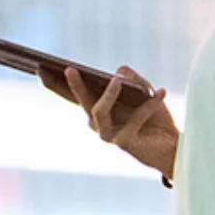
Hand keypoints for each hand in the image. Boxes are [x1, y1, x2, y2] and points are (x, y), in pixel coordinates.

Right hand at [62, 65, 178, 180]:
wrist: (173, 146)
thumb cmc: (156, 118)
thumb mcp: (145, 91)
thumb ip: (133, 80)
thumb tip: (119, 72)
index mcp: (100, 108)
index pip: (75, 94)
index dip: (56, 83)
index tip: (40, 68)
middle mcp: (99, 122)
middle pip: (81, 101)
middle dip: (74, 86)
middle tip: (69, 70)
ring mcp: (108, 134)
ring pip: (99, 111)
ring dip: (109, 94)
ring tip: (117, 80)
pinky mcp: (123, 143)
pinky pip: (133, 120)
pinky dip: (148, 105)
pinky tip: (161, 93)